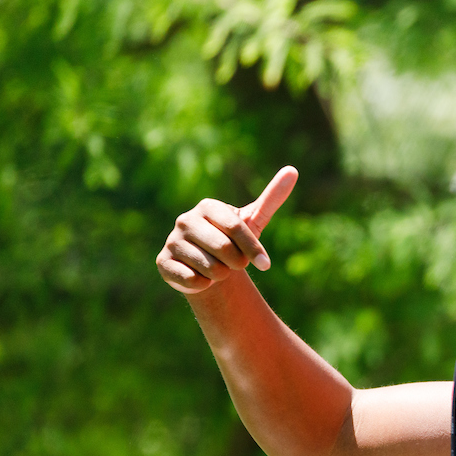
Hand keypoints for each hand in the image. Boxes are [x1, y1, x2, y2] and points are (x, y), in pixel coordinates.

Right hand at [156, 166, 298, 294]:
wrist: (210, 266)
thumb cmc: (234, 242)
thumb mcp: (253, 220)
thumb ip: (271, 198)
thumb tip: (293, 170)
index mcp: (207, 207)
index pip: (236, 228)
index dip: (253, 249)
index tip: (265, 265)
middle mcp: (185, 220)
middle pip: (224, 249)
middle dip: (237, 263)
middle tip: (234, 263)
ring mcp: (171, 241)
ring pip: (210, 269)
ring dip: (221, 275)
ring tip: (216, 268)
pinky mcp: (163, 262)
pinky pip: (193, 281)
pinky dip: (204, 285)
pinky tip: (200, 276)